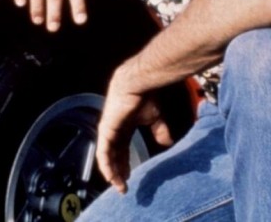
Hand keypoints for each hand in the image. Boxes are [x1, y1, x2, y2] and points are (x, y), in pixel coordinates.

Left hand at [96, 68, 172, 193]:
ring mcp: (108, 130)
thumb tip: (168, 144)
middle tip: (123, 187)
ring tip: (118, 186)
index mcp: (124, 127)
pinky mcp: (105, 130)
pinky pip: (103, 152)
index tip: (130, 178)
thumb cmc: (145, 97)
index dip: (125, 164)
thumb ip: (159, 131)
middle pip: (114, 156)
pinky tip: (111, 176)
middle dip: (118, 172)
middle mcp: (114, 130)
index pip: (122, 150)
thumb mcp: (154, 119)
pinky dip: (106, 165)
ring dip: (112, 172)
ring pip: (107, 157)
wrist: (137, 84)